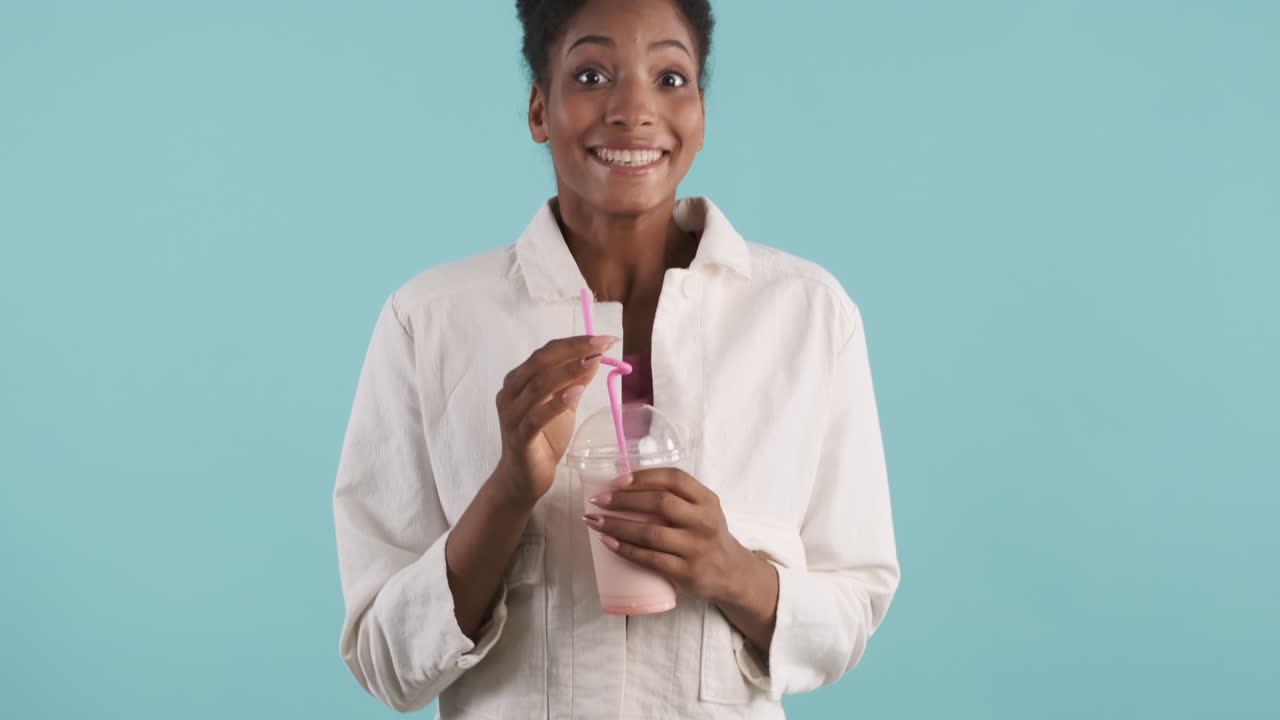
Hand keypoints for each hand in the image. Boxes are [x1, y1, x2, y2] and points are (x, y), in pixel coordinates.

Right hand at [494, 334, 618, 504]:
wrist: (523, 479)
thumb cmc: (543, 438)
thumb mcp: (563, 405)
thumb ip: (574, 382)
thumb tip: (594, 357)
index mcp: (519, 380)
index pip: (546, 352)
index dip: (575, 342)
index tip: (606, 339)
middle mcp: (511, 393)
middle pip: (540, 362)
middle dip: (574, 350)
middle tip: (602, 344)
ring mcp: (512, 415)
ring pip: (538, 386)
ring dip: (567, 371)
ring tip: (593, 361)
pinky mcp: (519, 438)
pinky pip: (536, 417)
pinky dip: (556, 403)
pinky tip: (576, 393)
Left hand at [581, 467, 755, 604]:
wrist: (732, 574)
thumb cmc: (707, 535)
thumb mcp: (703, 509)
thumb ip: (677, 496)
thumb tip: (626, 483)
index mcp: (707, 500)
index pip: (674, 478)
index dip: (643, 476)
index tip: (617, 480)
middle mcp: (704, 521)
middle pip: (659, 503)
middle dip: (623, 500)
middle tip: (598, 500)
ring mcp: (695, 548)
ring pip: (650, 533)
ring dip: (617, 525)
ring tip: (594, 521)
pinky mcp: (686, 572)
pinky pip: (650, 559)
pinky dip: (625, 549)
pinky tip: (608, 542)